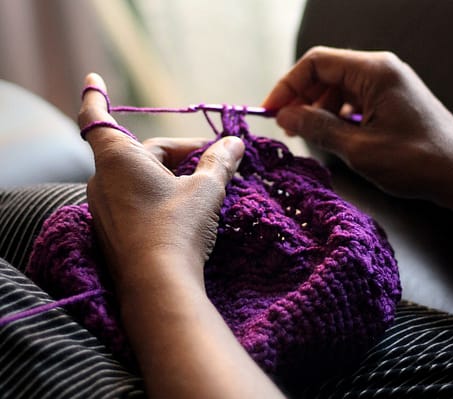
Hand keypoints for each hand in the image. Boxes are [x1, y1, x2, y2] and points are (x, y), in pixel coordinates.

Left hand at [78, 73, 243, 291]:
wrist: (159, 285)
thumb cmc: (178, 228)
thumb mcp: (205, 190)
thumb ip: (220, 162)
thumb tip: (235, 142)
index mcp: (119, 159)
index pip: (99, 118)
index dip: (96, 96)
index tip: (93, 78)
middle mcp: (104, 181)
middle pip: (142, 153)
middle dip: (178, 153)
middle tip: (213, 161)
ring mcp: (105, 209)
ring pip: (140, 178)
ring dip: (170, 176)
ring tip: (204, 187)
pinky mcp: (113, 231)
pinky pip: (135, 201)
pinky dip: (158, 196)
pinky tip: (185, 210)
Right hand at [263, 46, 452, 200]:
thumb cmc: (416, 161)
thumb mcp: (358, 148)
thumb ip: (317, 128)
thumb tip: (285, 116)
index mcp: (374, 71)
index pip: (316, 63)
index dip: (288, 85)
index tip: (270, 111)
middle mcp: (381, 70)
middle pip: (327, 73)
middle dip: (302, 98)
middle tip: (287, 128)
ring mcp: (389, 84)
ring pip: (339, 88)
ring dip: (319, 109)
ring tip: (308, 136)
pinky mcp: (393, 100)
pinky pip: (355, 100)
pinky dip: (338, 116)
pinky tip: (334, 136)